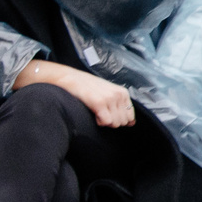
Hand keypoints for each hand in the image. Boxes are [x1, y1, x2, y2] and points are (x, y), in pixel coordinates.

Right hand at [17, 60, 135, 127]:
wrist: (70, 78)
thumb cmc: (87, 87)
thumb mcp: (108, 92)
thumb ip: (120, 105)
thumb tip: (131, 123)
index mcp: (123, 93)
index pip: (130, 117)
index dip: (118, 120)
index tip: (108, 114)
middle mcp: (119, 95)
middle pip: (123, 122)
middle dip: (112, 122)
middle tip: (100, 113)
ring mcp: (110, 98)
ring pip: (115, 123)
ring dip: (105, 122)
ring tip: (96, 111)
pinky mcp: (99, 102)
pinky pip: (106, 122)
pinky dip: (99, 122)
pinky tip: (93, 113)